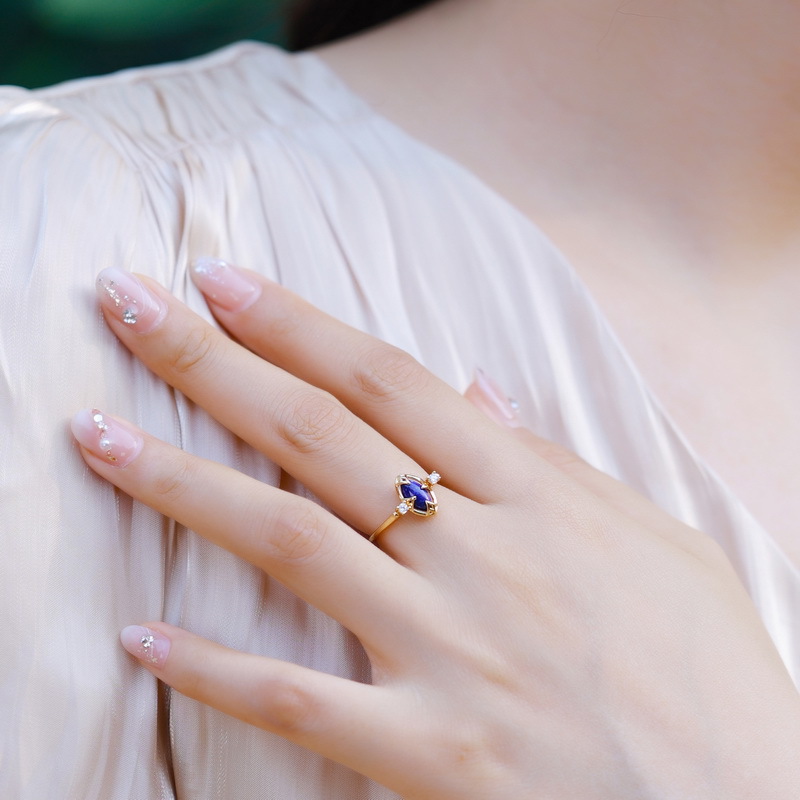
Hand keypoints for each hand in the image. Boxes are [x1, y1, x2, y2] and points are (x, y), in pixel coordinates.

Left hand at [72, 262, 799, 798]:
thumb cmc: (705, 668)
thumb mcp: (654, 538)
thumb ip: (555, 460)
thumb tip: (479, 392)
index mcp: (537, 495)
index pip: (390, 381)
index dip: (298, 324)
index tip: (223, 284)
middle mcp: (482, 556)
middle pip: (321, 438)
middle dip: (215, 365)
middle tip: (130, 308)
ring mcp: (452, 652)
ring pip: (291, 545)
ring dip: (181, 486)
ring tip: (95, 437)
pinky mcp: (432, 755)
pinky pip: (300, 703)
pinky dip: (214, 666)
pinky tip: (141, 634)